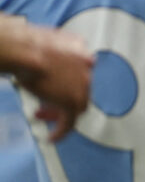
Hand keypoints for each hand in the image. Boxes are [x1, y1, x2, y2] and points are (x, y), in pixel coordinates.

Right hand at [5, 23, 92, 141]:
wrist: (22, 49)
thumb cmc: (20, 43)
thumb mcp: (38, 44)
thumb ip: (47, 54)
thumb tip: (38, 62)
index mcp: (79, 47)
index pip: (77, 69)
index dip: (64, 81)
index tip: (49, 86)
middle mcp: (87, 64)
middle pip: (80, 88)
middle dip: (62, 97)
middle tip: (45, 105)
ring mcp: (83, 83)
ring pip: (77, 105)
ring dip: (61, 113)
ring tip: (42, 116)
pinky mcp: (73, 101)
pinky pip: (71, 121)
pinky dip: (62, 130)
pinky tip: (51, 138)